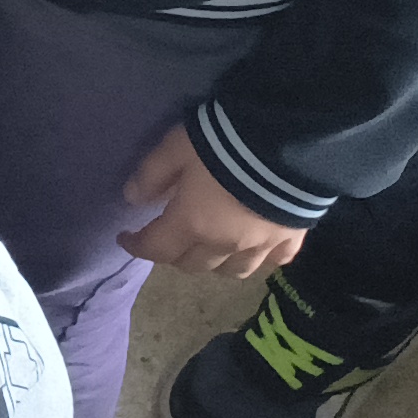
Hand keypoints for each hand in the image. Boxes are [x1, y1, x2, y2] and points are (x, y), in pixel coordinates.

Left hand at [118, 127, 309, 279]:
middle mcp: (225, 245)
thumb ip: (152, 174)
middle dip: (174, 254)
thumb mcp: (175, 148)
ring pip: (232, 272)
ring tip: (208, 248)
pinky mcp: (291, 240)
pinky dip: (258, 260)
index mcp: (192, 225)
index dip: (137, 246)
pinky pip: (272, 263)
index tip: (125, 239)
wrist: (287, 146)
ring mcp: (261, 247)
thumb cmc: (222, 145)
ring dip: (214, 264)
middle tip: (167, 237)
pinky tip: (255, 250)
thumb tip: (132, 198)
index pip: (157, 248)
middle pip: (193, 265)